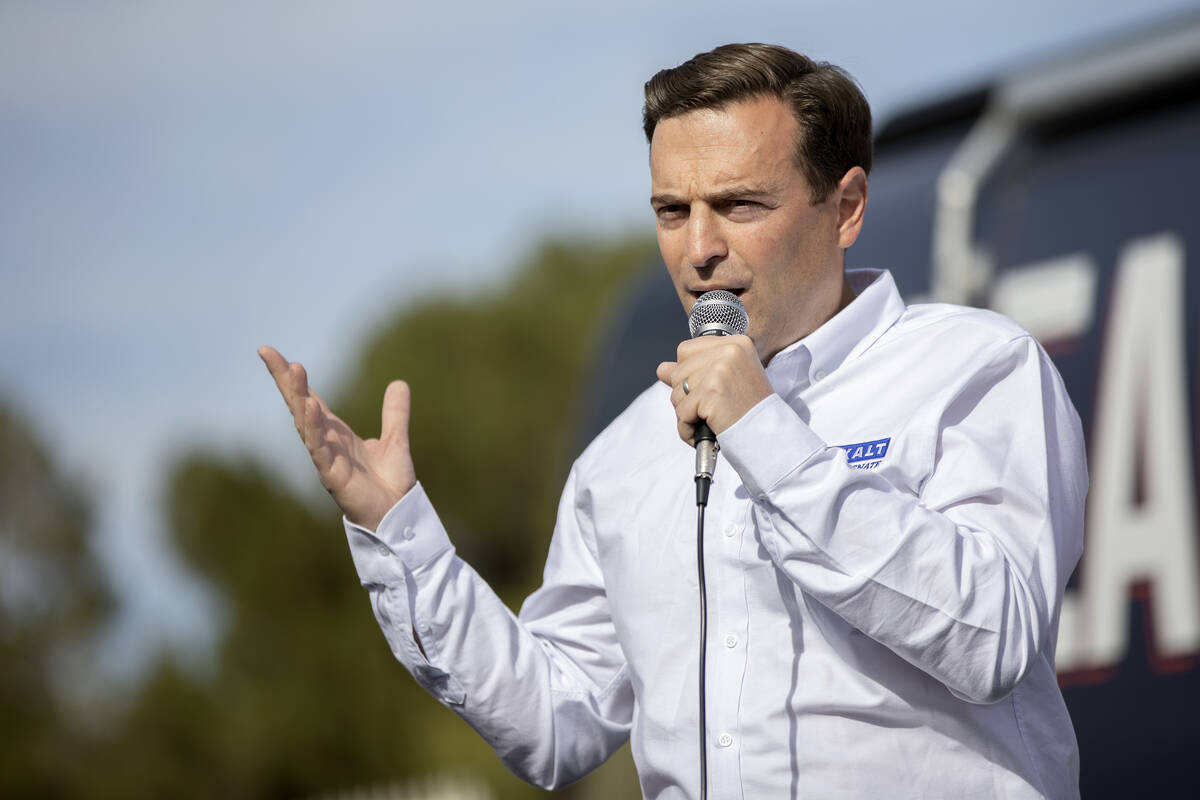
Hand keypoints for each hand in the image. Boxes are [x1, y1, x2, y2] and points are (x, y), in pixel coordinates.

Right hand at [258, 346, 414, 530]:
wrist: (396, 515)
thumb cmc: (389, 484)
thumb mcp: (396, 439)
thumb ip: (395, 413)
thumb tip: (399, 383)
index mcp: (335, 433)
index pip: (309, 398)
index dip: (293, 378)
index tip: (273, 353)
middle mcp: (325, 442)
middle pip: (299, 404)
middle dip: (284, 380)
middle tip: (267, 352)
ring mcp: (325, 458)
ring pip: (305, 423)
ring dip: (298, 396)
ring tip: (293, 368)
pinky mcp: (331, 475)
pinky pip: (319, 448)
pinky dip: (314, 427)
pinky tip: (310, 406)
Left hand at [655, 334, 772, 445]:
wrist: (767, 435)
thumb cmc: (748, 409)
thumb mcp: (724, 381)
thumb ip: (693, 371)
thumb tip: (661, 368)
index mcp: (735, 343)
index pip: (685, 350)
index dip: (689, 374)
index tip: (708, 390)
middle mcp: (729, 350)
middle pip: (678, 371)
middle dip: (686, 396)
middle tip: (710, 408)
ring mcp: (720, 370)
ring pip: (676, 392)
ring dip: (687, 413)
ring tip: (710, 419)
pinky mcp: (712, 392)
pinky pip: (682, 412)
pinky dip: (687, 428)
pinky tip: (706, 430)